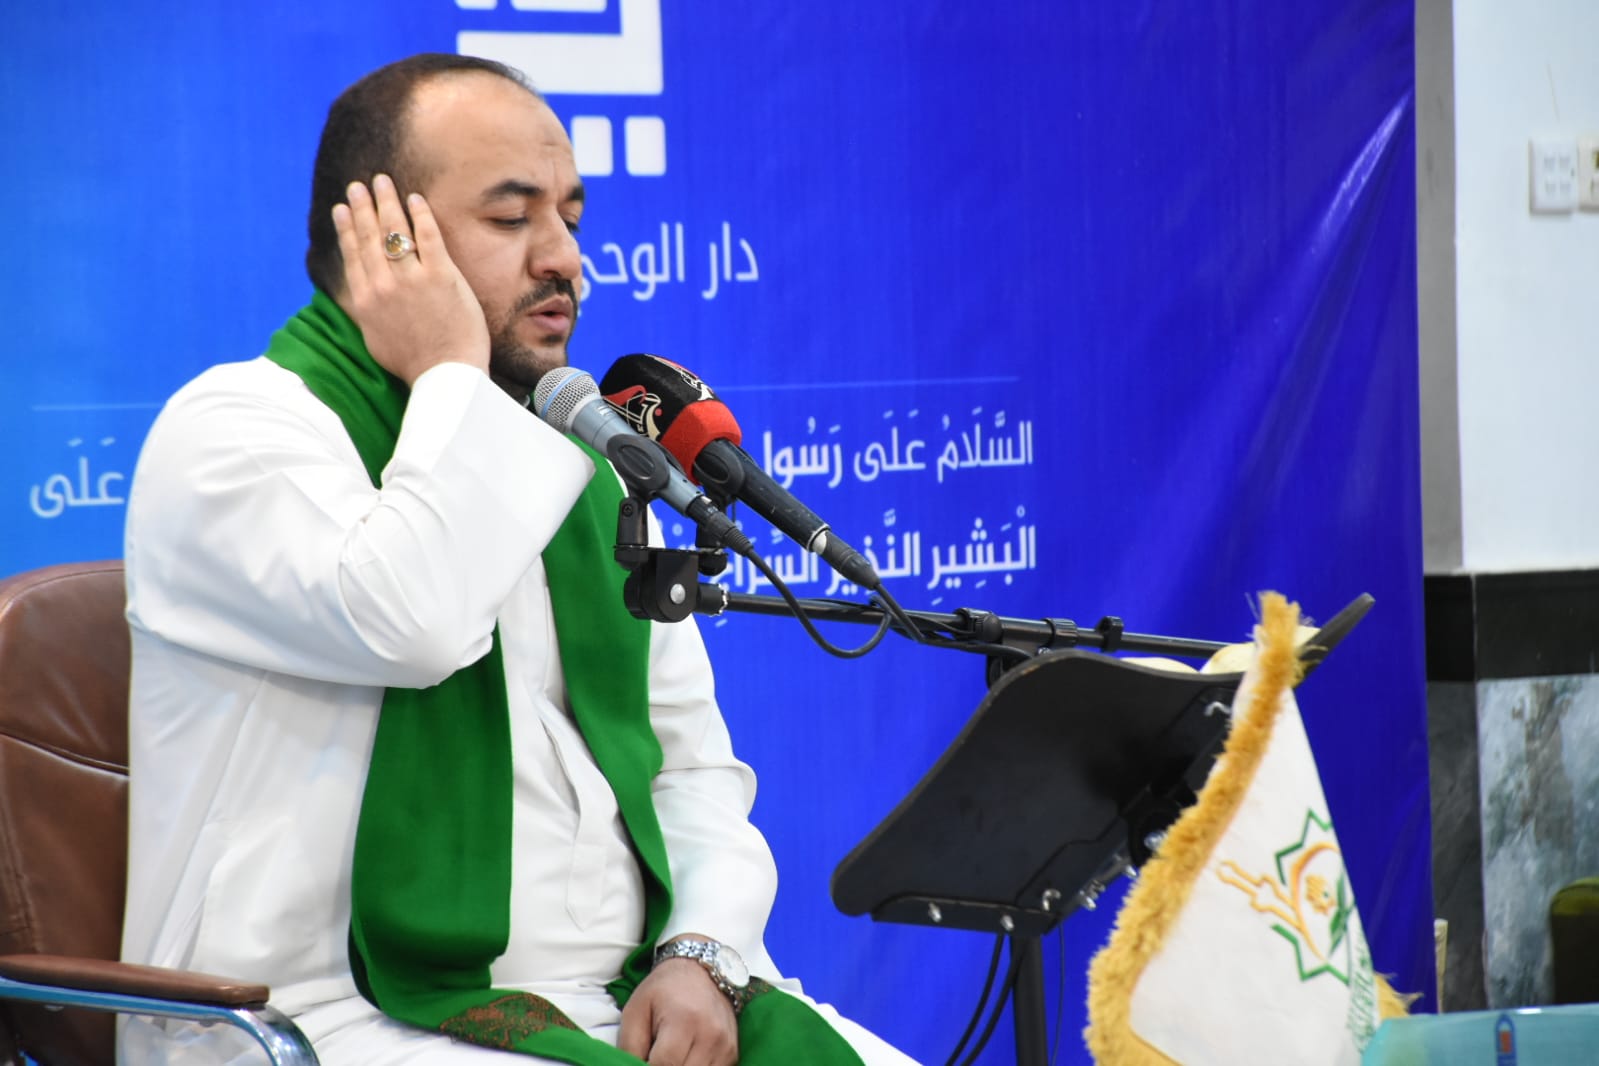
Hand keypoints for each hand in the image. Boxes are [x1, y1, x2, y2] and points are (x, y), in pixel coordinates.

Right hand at [330, 174, 489, 385]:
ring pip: (395, 230)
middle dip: (363, 205)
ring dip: (387, 201)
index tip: (343, 208)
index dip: (347, 227)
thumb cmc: (414, 364)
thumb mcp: (376, 340)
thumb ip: (367, 313)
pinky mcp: (442, 276)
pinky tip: (416, 198)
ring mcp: (412, 279)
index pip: (353, 254)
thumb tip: (360, 298)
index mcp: (365, 300)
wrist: (445, 376)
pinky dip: (420, 214)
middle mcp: (383, 285)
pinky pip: (428, 236)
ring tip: (382, 181)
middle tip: (359, 184)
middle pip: (369, 236)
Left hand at [617, 957, 738, 1065]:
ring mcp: (725, 1046)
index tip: (643, 1059)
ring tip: (670, 1056)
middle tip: (655, 1054)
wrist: (701, 971)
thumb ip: (630, 1046)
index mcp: (684, 1020)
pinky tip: (685, 1057)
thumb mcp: (636, 1010)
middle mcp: (710, 1035)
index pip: (664, 1065)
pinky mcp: (732, 1053)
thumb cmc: (663, 990)